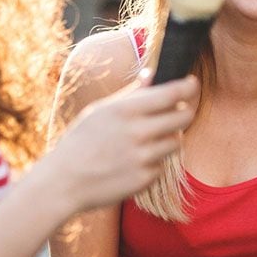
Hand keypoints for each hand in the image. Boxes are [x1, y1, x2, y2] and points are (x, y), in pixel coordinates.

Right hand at [42, 74, 198, 212]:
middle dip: (185, 112)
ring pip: (176, 142)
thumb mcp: (101, 111)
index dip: (187, 87)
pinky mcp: (145, 179)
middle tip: (178, 112)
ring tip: (145, 140)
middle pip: (183, 118)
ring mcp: (143, 158)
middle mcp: (137, 133)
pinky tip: (132, 162)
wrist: (64, 182)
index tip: (192, 83)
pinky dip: (153, 162)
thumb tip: (152, 74)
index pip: (171, 94)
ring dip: (168, 138)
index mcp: (125, 110)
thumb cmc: (81, 142)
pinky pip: (162, 165)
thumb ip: (131, 94)